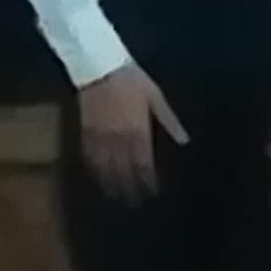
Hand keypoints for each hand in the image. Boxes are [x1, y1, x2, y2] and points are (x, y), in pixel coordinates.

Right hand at [76, 66, 185, 200]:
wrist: (100, 67)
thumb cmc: (133, 81)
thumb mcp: (156, 98)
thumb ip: (170, 121)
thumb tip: (185, 141)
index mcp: (139, 132)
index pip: (144, 166)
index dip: (147, 182)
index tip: (152, 193)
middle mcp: (119, 140)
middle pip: (124, 172)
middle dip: (129, 189)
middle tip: (133, 204)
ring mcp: (100, 138)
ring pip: (105, 169)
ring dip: (110, 185)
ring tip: (115, 198)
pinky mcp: (86, 132)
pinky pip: (89, 157)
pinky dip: (93, 171)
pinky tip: (96, 179)